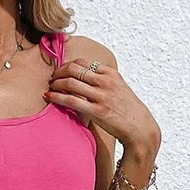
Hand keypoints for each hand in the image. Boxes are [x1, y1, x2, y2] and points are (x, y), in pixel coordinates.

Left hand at [45, 59, 160, 155]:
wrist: (139, 128)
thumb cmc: (127, 111)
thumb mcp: (118, 89)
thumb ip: (103, 82)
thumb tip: (86, 79)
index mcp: (110, 73)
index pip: (83, 62)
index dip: (67, 65)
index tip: (60, 71)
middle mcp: (106, 82)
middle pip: (74, 69)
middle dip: (59, 72)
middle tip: (51, 78)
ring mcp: (101, 96)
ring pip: (71, 83)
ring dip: (56, 83)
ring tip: (50, 88)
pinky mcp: (97, 111)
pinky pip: (72, 101)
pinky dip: (57, 97)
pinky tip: (49, 97)